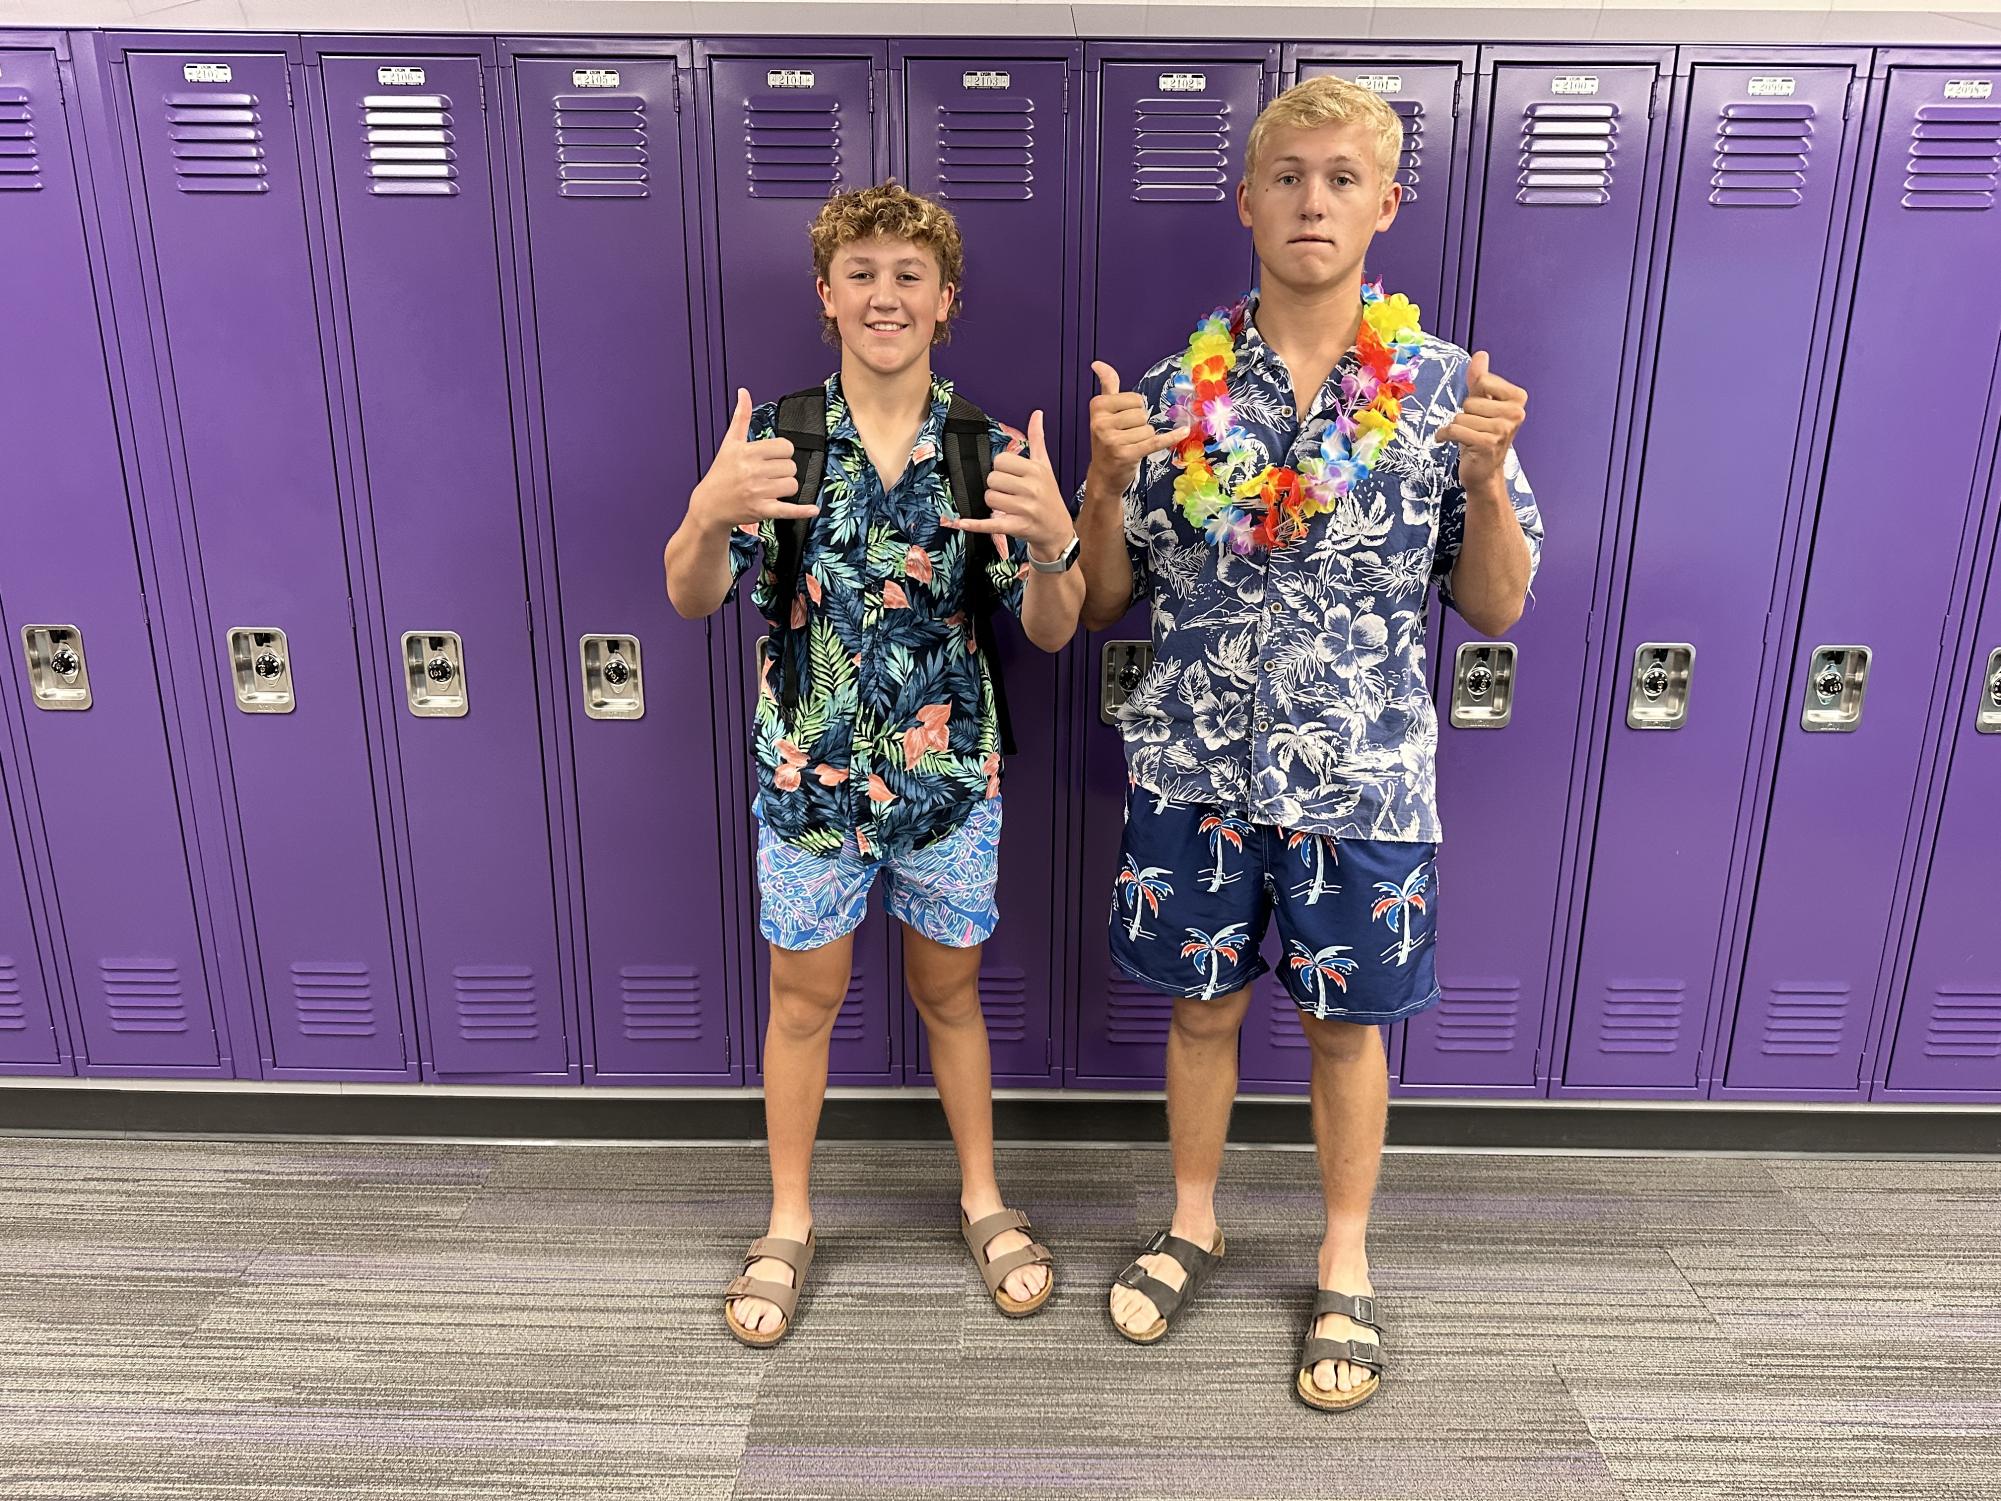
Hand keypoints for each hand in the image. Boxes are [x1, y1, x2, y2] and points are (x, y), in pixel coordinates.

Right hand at [689, 389, 818, 532]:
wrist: (709, 504)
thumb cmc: (721, 474)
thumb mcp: (730, 443)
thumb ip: (741, 417)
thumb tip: (743, 393)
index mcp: (748, 452)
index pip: (785, 447)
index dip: (782, 452)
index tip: (773, 457)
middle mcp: (753, 471)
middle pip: (791, 467)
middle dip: (784, 470)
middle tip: (770, 474)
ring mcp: (758, 492)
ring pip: (792, 485)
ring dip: (786, 488)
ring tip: (772, 488)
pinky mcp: (762, 510)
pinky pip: (788, 509)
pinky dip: (802, 511)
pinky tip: (812, 509)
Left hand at [944, 409, 1073, 559]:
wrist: (1058, 530)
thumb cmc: (1050, 496)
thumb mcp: (1045, 466)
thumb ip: (1038, 439)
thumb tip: (1037, 414)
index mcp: (1035, 471)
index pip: (1000, 461)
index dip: (1001, 468)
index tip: (1011, 476)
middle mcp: (1031, 489)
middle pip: (992, 479)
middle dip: (996, 486)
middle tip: (1009, 493)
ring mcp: (1024, 509)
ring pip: (989, 498)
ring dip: (993, 503)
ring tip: (1008, 506)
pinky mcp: (1017, 526)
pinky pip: (990, 523)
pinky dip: (975, 524)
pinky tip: (961, 522)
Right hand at [1086, 361, 1188, 497]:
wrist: (1103, 476)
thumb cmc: (1107, 441)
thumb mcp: (1103, 412)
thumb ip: (1107, 386)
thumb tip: (1098, 364)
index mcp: (1097, 406)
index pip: (1135, 399)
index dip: (1135, 409)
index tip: (1122, 421)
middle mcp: (1101, 423)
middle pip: (1142, 414)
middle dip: (1140, 425)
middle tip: (1126, 436)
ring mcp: (1113, 440)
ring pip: (1148, 430)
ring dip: (1144, 439)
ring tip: (1130, 446)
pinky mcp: (1126, 455)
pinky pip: (1155, 442)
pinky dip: (1171, 438)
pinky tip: (1183, 432)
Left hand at [1435, 352, 1526, 492]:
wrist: (1484, 471)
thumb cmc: (1482, 434)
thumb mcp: (1482, 402)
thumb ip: (1480, 378)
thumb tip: (1481, 355)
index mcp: (1517, 398)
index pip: (1482, 380)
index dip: (1474, 397)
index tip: (1481, 412)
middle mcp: (1515, 413)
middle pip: (1470, 401)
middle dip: (1465, 415)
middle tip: (1475, 428)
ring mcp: (1503, 430)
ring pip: (1461, 417)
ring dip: (1457, 428)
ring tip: (1468, 437)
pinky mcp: (1488, 445)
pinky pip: (1455, 430)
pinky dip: (1444, 435)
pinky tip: (1448, 440)